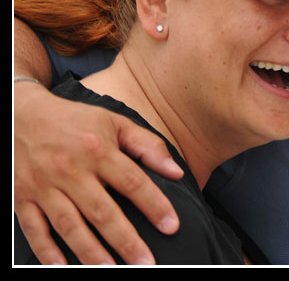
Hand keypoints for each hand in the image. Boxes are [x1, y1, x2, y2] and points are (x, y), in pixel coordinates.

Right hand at [13, 82, 183, 264]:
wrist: (20, 115)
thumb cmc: (75, 121)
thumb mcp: (115, 123)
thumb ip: (148, 146)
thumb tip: (176, 172)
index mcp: (98, 150)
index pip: (132, 181)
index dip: (154, 205)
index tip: (171, 226)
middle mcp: (71, 170)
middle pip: (102, 211)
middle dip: (125, 240)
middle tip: (146, 262)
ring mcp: (43, 186)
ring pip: (69, 225)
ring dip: (90, 251)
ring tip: (110, 270)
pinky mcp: (22, 198)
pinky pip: (34, 229)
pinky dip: (46, 251)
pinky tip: (62, 268)